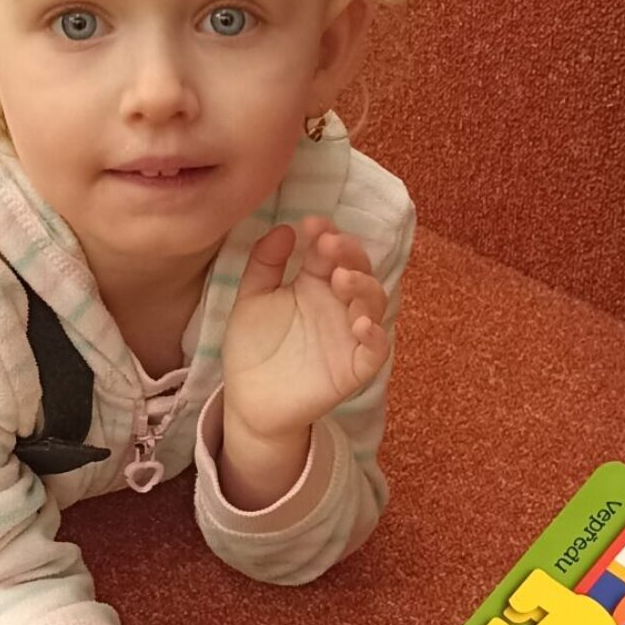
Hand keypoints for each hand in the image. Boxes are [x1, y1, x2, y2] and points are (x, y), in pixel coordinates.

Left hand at [220, 218, 386, 504]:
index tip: (312, 224)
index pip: (330, 251)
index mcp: (314, 283)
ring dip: (363, 287)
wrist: (248, 399)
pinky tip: (359, 324)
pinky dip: (374, 335)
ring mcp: (349, 334)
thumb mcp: (252, 299)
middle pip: (358, 270)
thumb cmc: (253, 347)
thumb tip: (285, 227)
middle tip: (330, 244)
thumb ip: (264, 264)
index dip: (326, 233)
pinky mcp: (355, 367)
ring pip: (373, 304)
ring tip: (341, 279)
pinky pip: (376, 349)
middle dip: (350, 253)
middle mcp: (337, 304)